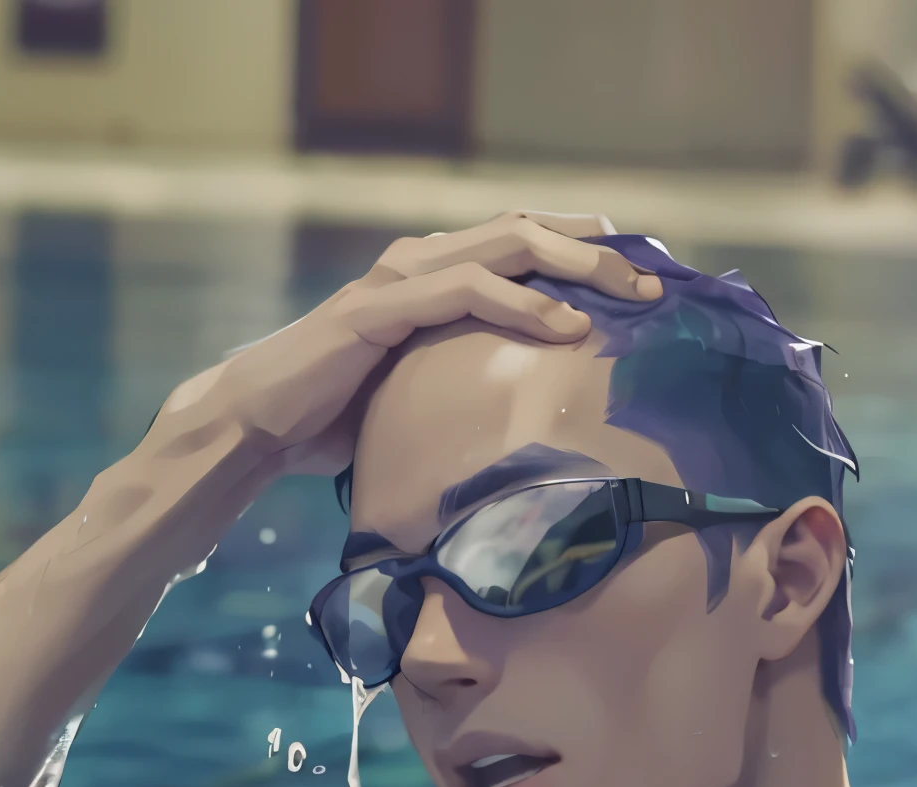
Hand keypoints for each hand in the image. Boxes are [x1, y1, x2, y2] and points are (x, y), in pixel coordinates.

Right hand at [155, 211, 663, 476]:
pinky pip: (466, 291)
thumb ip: (469, 378)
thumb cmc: (338, 414)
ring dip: (577, 266)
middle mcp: (419, 261)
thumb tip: (535, 417)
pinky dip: (522, 304)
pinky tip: (568, 326)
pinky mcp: (379, 309)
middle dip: (598, 250)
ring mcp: (399, 279)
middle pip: (527, 231)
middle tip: (658, 277)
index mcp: (431, 272)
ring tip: (632, 293)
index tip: (644, 272)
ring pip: (506, 246)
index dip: (586, 249)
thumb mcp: (421, 388)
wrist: (258, 424)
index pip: (522, 241)